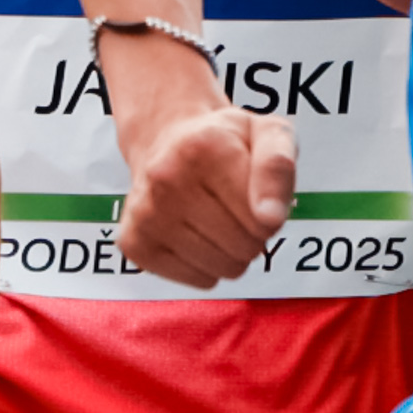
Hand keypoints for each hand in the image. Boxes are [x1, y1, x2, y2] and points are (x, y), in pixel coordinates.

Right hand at [104, 30, 293, 285]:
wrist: (167, 139)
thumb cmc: (224, 142)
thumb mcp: (267, 133)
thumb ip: (278, 167)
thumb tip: (270, 218)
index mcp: (202, 148)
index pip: (264, 221)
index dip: (271, 214)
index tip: (256, 193)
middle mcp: (165, 179)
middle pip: (244, 247)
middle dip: (252, 234)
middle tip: (235, 207)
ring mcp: (145, 214)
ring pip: (223, 268)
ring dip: (231, 252)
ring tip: (216, 219)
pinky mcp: (134, 244)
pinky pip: (199, 279)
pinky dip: (207, 265)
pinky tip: (195, 234)